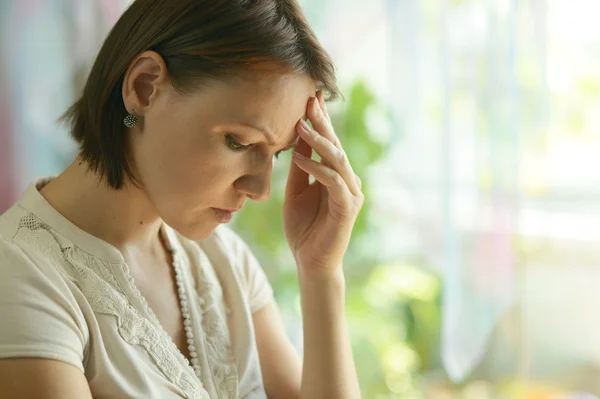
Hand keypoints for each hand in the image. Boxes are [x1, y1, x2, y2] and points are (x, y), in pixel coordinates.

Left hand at [283, 91, 363, 277]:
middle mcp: (347, 180)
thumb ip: (300, 167)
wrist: (310, 261)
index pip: (328, 143)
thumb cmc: (303, 228)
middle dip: (322, 122)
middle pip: (335, 145)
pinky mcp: (347, 208)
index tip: (310, 97)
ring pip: (336, 160)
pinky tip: (299, 158)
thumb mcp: (296, 191)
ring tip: (300, 124)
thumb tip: (297, 138)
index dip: (320, 121)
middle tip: (310, 99)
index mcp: (335, 175)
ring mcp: (350, 193)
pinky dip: (317, 169)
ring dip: (318, 141)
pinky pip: (333, 182)